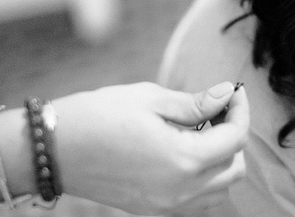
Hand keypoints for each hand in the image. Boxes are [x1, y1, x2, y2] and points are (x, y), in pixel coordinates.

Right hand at [53, 81, 248, 214]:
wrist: (53, 149)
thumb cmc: (98, 115)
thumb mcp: (150, 99)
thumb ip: (195, 102)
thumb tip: (227, 93)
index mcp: (183, 159)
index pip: (235, 138)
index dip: (240, 110)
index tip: (233, 90)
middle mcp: (180, 190)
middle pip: (235, 168)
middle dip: (233, 135)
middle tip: (215, 108)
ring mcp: (167, 205)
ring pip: (221, 190)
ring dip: (221, 160)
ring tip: (199, 130)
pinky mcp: (153, 211)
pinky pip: (198, 202)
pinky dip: (204, 179)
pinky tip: (184, 152)